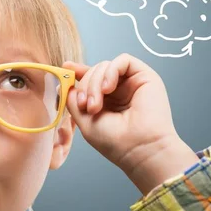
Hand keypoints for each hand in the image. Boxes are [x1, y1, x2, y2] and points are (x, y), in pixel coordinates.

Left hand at [62, 53, 198, 194]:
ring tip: (95, 105)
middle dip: (85, 86)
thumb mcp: (84, 120)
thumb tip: (66, 84)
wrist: (140, 149)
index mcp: (106, 100)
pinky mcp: (145, 77)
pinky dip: (110, 71)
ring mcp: (132, 83)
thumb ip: (73, 100)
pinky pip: (123, 60)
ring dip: (94, 83)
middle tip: (85, 106)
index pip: (90, 78)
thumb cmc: (114, 141)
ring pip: (105, 66)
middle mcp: (119, 90)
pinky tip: (108, 88)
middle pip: (94, 71)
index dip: (78, 71)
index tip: (66, 67)